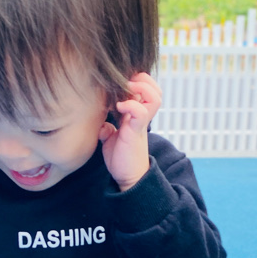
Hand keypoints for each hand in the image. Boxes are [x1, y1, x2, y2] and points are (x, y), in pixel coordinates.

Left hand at [98, 72, 161, 190]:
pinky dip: (131, 105)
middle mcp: (142, 115)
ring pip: (154, 96)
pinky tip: (118, 108)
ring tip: (125, 92)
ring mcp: (141, 123)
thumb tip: (101, 124)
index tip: (118, 84)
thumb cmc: (121, 158)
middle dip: (141, 80)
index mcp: (136, 114)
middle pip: (154, 88)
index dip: (135, 80)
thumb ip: (108, 128)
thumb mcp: (111, 139)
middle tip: (124, 84)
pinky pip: (141, 111)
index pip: (145, 88)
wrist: (128, 178)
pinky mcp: (137, 131)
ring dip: (140, 89)